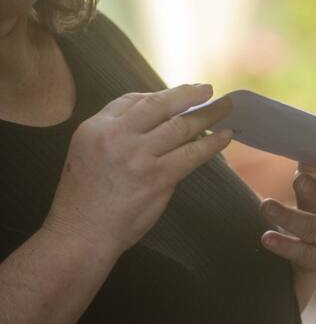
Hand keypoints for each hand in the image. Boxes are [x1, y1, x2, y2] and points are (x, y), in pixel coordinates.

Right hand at [43, 84, 233, 257]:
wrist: (81, 234)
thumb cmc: (85, 198)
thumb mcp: (87, 153)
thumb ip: (118, 133)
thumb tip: (158, 119)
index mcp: (95, 127)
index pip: (131, 100)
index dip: (159, 96)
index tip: (178, 96)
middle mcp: (116, 136)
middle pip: (159, 104)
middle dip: (188, 93)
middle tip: (208, 89)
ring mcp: (138, 156)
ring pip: (180, 126)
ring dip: (208, 114)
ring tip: (225, 107)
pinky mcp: (157, 177)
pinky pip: (192, 153)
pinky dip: (212, 143)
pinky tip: (224, 136)